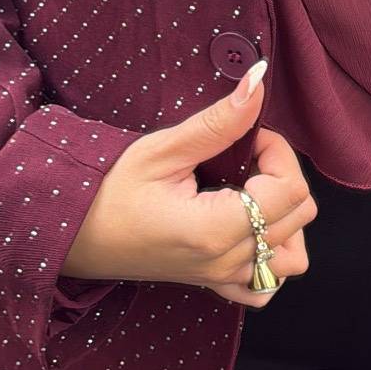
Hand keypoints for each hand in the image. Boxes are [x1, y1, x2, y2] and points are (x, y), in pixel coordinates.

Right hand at [61, 61, 317, 308]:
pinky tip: (249, 230)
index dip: (278, 153)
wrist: (71, 235)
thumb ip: (217, 123)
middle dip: (282, 175)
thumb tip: (257, 84)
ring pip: (293, 256)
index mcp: (216, 229)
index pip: (290, 189)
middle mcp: (226, 260)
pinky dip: (271, 259)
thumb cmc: (106, 192)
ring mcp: (222, 278)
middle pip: (299, 217)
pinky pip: (266, 285)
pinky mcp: (213, 284)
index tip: (248, 138)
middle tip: (244, 156)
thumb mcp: (161, 150)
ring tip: (252, 192)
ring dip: (286, 219)